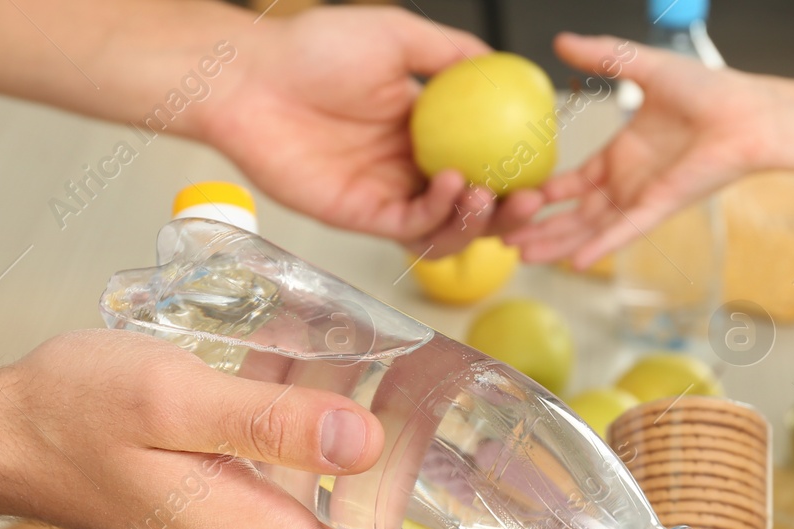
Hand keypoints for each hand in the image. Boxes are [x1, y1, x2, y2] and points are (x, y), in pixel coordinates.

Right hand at [0, 330, 464, 528]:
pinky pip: (302, 514)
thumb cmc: (73, 413)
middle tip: (493, 506)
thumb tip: (365, 441)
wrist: (2, 432)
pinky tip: (367, 435)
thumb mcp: (173, 397)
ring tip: (453, 467)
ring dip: (393, 521)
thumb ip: (268, 422)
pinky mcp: (221, 507)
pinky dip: (347, 489)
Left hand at [197, 7, 543, 255]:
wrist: (250, 78)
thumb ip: (450, 54)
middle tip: (531, 198)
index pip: (482, 160)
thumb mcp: (396, 35)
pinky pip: (412, 227)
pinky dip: (439, 214)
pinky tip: (453, 185)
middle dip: (510, 211)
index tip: (544, 167)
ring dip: (478, 220)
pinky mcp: (360, 216)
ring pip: (447, 227)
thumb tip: (502, 68)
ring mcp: (386, 193)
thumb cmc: (310, 50)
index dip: (516, 171)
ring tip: (489, 193)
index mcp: (423, 127)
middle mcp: (408, 165)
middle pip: (474, 205)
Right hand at [506, 33, 793, 267]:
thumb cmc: (709, 92)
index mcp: (621, 158)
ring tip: (521, 257)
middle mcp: (627, 184)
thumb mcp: (643, 67)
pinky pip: (625, 231)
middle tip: (503, 240)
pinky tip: (575, 263)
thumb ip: (602, 56)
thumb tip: (562, 40)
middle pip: (573, 217)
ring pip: (590, 230)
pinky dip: (601, 246)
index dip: (542, 196)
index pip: (572, 186)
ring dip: (557, 244)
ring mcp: (641, 199)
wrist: (747, 110)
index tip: (511, 200)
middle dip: (538, 230)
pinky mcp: (660, 206)